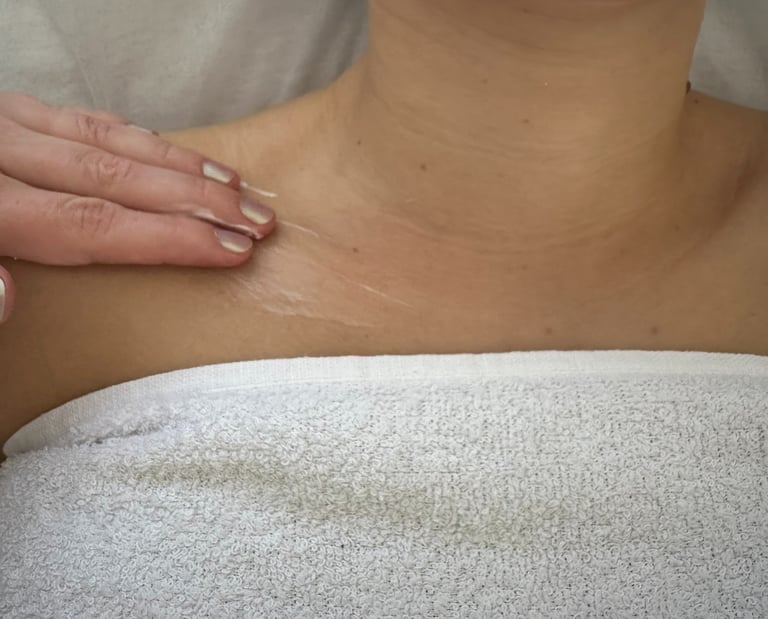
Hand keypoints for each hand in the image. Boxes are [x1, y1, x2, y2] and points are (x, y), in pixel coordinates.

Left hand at [0, 92, 276, 323]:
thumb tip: (6, 298)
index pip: (93, 225)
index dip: (170, 238)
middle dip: (197, 200)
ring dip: (176, 163)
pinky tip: (159, 145)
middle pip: (116, 177)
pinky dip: (126, 133)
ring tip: (232, 183)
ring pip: (105, 139)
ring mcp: (0, 125)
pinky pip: (73, 116)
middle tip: (257, 219)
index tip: (230, 249)